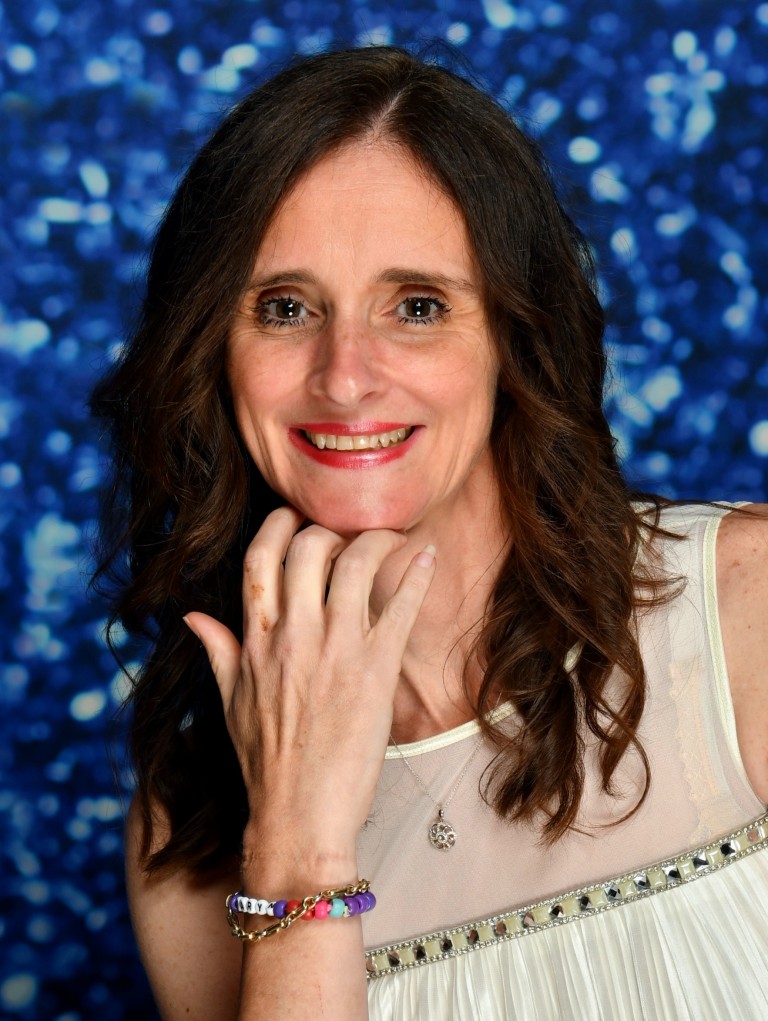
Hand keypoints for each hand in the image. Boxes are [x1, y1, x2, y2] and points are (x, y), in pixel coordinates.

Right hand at [184, 506, 435, 865]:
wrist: (300, 817)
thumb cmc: (265, 764)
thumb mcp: (230, 703)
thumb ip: (217, 651)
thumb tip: (192, 615)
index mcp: (255, 640)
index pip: (259, 558)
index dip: (278, 525)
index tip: (295, 516)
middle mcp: (293, 634)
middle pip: (309, 548)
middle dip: (329, 528)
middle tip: (347, 532)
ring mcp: (336, 647)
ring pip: (356, 563)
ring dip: (377, 539)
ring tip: (390, 538)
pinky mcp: (376, 667)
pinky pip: (400, 604)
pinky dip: (417, 574)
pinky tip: (428, 556)